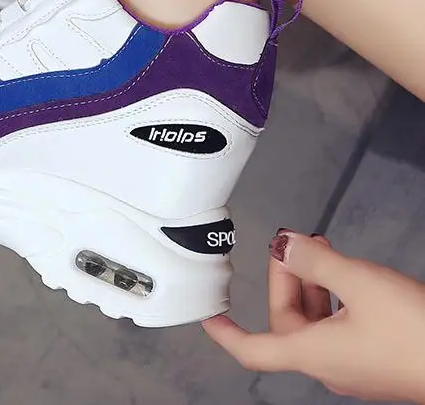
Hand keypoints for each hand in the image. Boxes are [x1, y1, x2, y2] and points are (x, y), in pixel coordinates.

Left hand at [202, 232, 424, 401]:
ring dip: (311, 285)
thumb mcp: (358, 283)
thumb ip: (315, 262)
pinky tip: (346, 277)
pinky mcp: (376, 360)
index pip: (253, 350)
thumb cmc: (413, 330)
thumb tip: (285, 244)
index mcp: (312, 354)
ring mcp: (354, 366)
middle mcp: (329, 366)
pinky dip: (333, 298)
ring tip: (319, 250)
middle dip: (285, 279)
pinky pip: (339, 328)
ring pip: (315, 323)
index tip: (207, 318)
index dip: (225, 334)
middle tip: (293, 244)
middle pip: (287, 322)